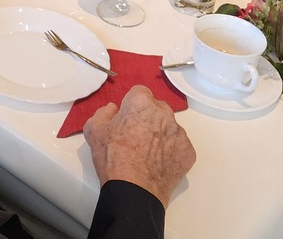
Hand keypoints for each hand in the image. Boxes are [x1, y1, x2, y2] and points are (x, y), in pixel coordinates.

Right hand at [83, 87, 195, 204]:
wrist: (134, 189)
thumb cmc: (113, 159)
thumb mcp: (94, 131)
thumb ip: (103, 112)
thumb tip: (113, 109)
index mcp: (141, 103)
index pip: (139, 92)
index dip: (131, 104)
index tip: (126, 117)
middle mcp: (164, 113)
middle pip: (157, 108)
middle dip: (148, 117)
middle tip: (136, 135)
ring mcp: (179, 132)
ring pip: (169, 127)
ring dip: (160, 134)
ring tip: (146, 153)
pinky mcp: (188, 151)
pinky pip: (179, 145)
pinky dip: (170, 151)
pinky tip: (158, 163)